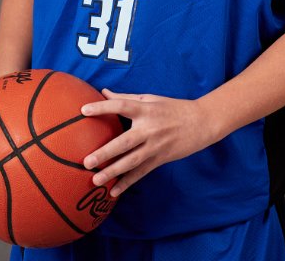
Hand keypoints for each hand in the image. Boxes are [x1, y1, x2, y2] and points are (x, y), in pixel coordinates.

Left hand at [80, 89, 211, 197]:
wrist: (200, 122)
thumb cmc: (172, 107)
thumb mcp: (150, 99)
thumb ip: (126, 98)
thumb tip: (103, 92)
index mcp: (145, 109)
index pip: (120, 106)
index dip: (102, 107)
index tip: (83, 110)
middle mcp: (149, 128)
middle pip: (124, 142)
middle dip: (105, 153)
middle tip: (87, 161)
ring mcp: (155, 146)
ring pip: (131, 161)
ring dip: (113, 172)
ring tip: (95, 180)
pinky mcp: (160, 159)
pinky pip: (141, 173)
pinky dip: (127, 183)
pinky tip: (114, 192)